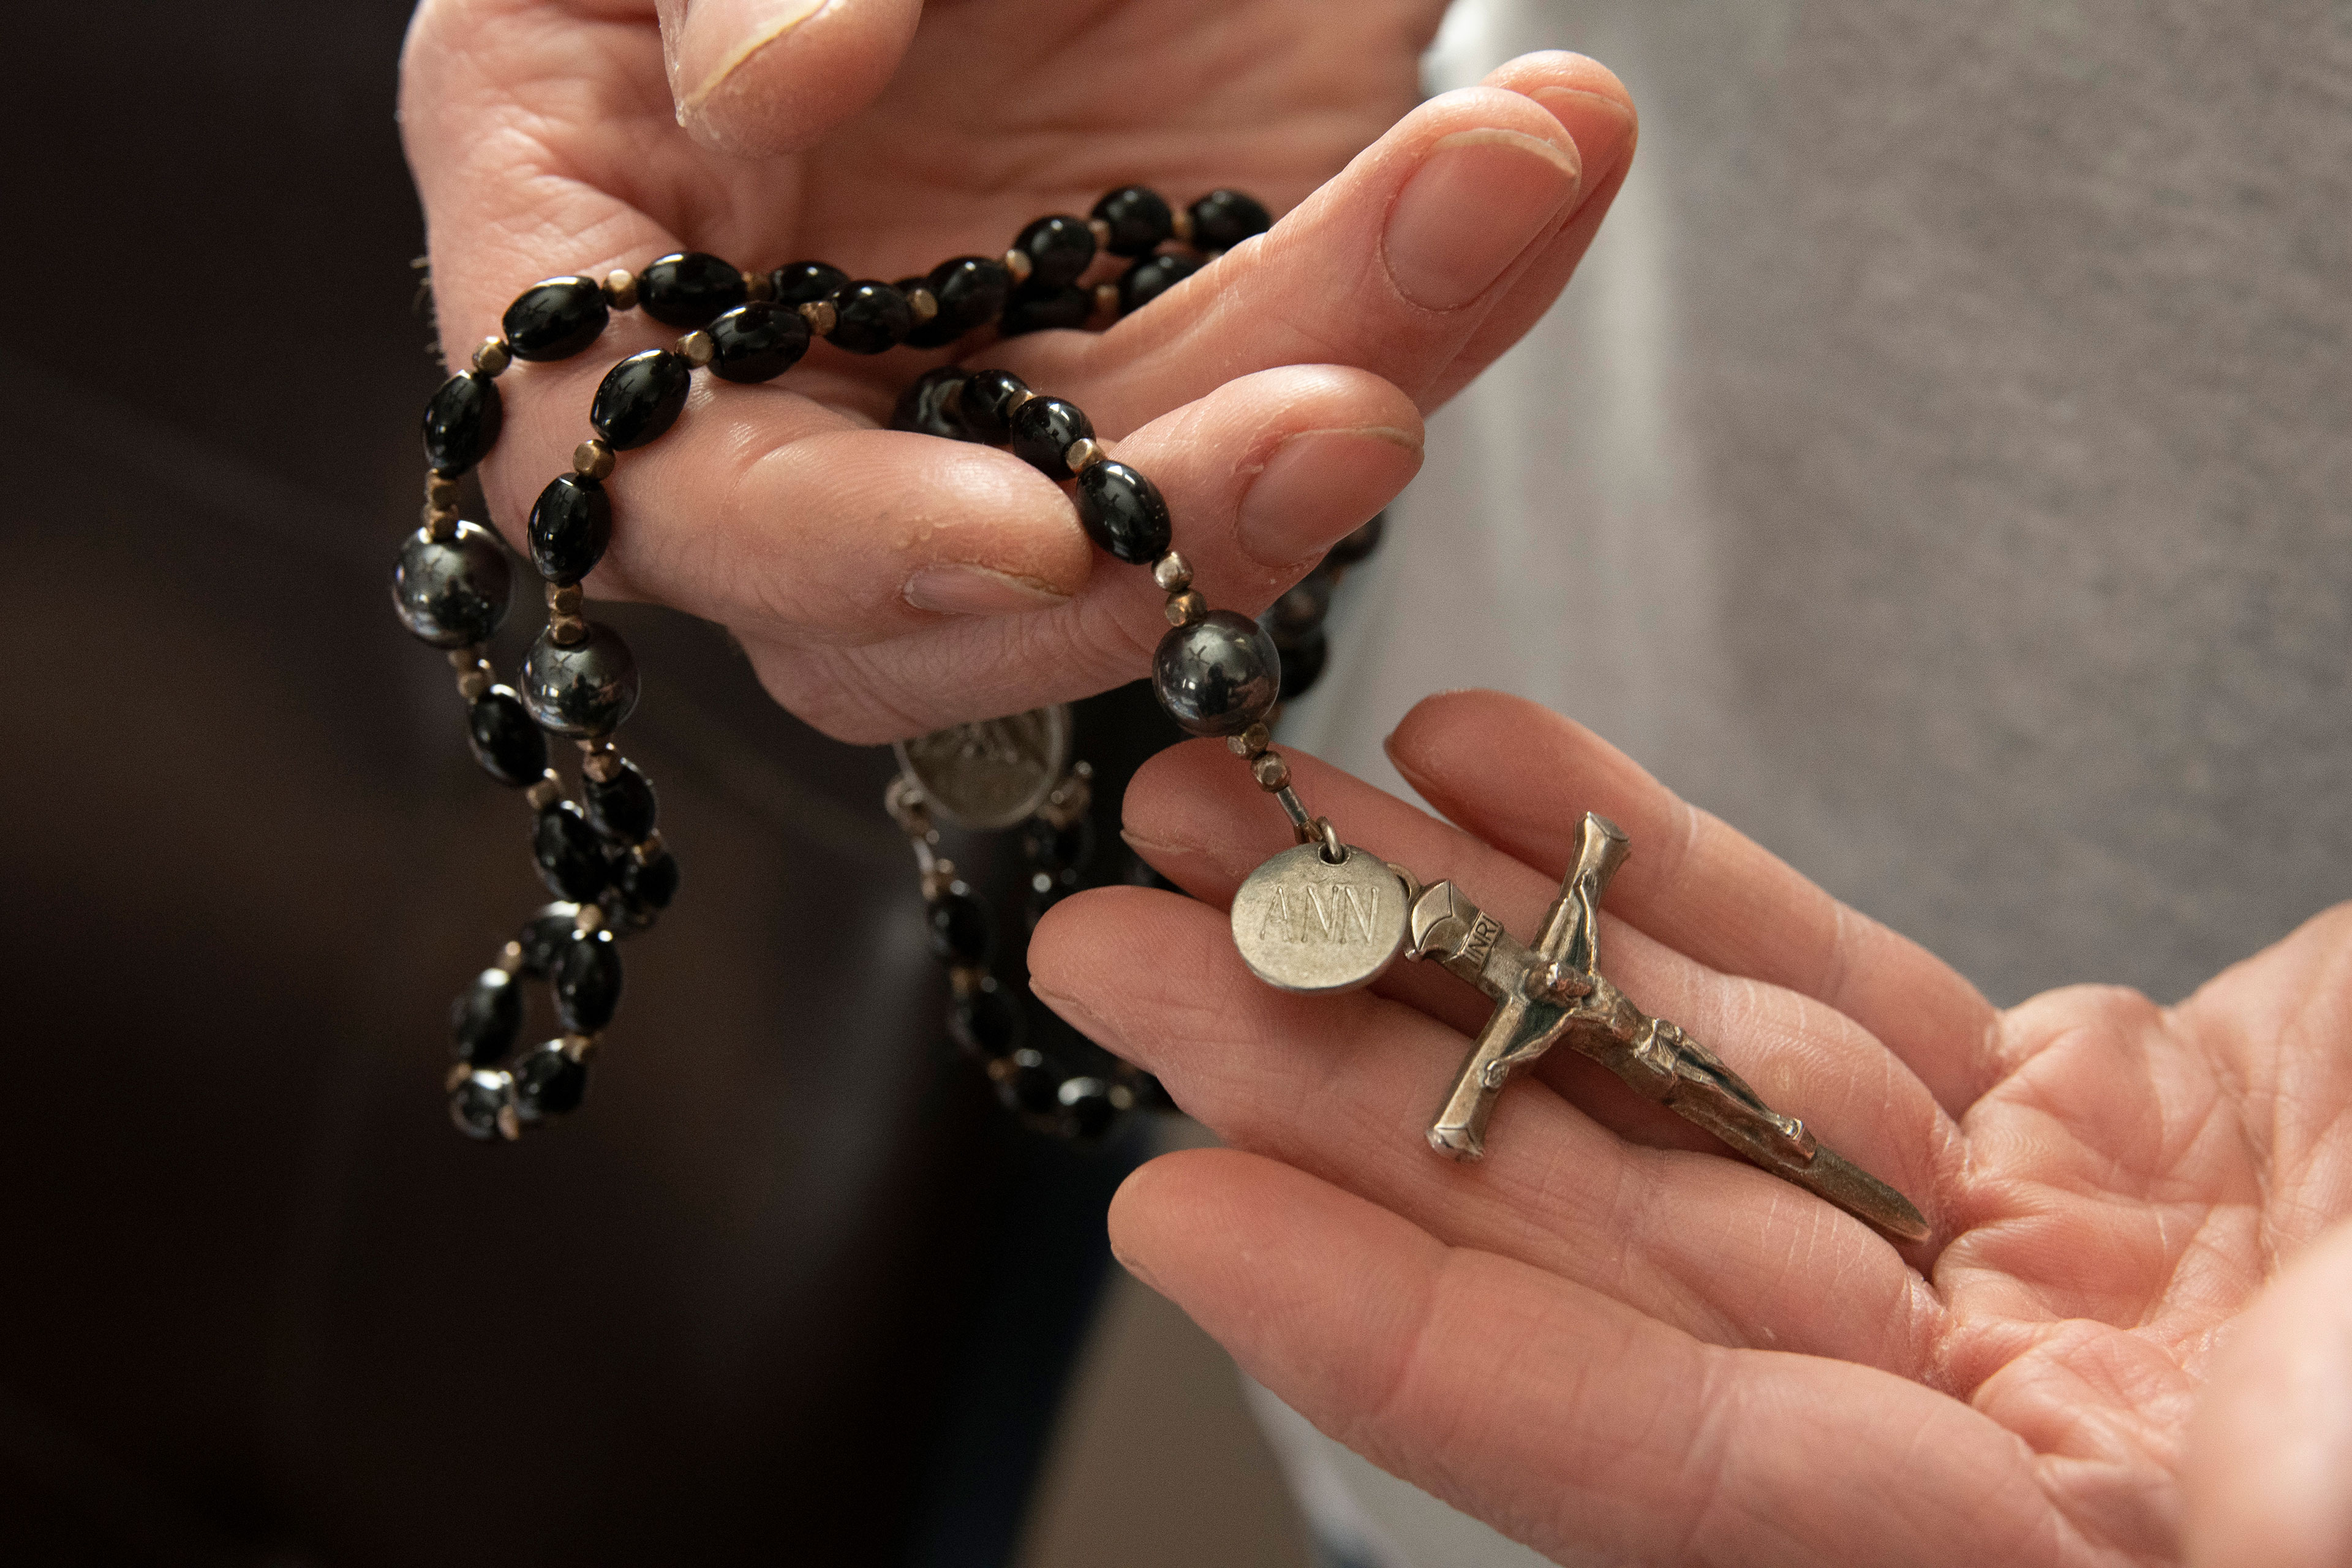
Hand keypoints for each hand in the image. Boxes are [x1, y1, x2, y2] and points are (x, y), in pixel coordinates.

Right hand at [398, 1, 1635, 739]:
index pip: (641, 475)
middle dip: (1147, 539)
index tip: (1025, 534)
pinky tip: (1544, 153)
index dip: (823, 547)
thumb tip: (763, 100)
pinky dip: (1453, 280)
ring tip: (1508, 173)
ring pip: (1169, 502)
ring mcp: (1004, 356)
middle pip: (933, 589)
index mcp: (598, 222)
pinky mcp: (1197, 328)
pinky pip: (1330, 369)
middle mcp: (793, 344)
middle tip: (1346, 425)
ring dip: (1358, 372)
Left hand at [1030, 689, 2351, 1566]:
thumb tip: (1853, 1493)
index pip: (1681, 1477)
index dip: (1424, 1354)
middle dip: (1357, 1085)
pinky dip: (1655, 875)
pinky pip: (1823, 986)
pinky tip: (1488, 768)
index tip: (1186, 1211)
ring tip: (1245, 804)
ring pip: (1686, 1087)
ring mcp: (2045, 1274)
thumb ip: (2184, 1503)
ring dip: (1453, 935)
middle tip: (1128, 936)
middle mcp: (2020, 1447)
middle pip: (1622, 1249)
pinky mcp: (2091, 1127)